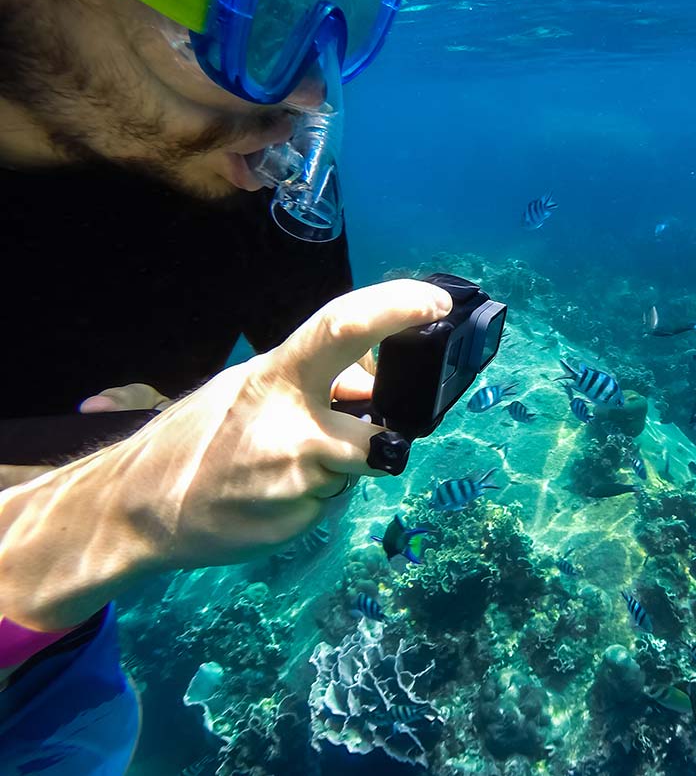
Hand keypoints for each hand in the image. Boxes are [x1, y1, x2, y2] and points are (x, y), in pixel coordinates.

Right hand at [0, 279, 450, 628]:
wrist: (136, 509)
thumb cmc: (203, 438)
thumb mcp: (253, 389)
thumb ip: (316, 382)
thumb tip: (374, 383)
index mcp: (275, 375)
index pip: (341, 327)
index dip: (394, 309)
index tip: (434, 302)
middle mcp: (289, 423)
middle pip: (373, 412)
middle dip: (404, 410)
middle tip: (424, 416)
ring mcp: (294, 476)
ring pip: (360, 462)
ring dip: (348, 459)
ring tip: (295, 462)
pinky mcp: (296, 517)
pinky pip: (336, 496)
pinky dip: (321, 490)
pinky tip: (276, 492)